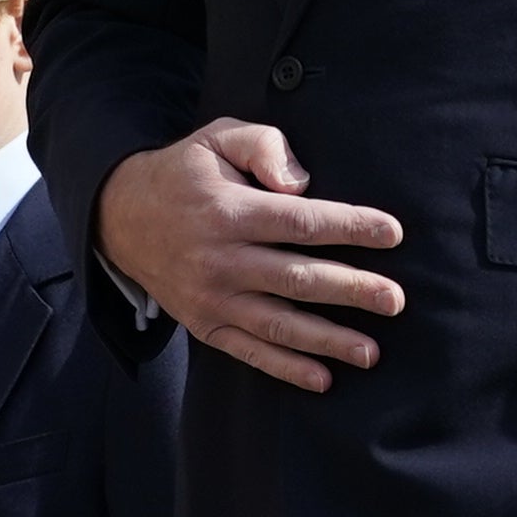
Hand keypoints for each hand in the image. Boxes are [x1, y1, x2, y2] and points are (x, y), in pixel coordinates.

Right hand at [93, 121, 404, 394]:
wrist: (120, 217)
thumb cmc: (186, 173)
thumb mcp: (218, 138)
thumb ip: (264, 147)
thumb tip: (302, 183)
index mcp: (229, 211)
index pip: (300, 222)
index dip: (349, 227)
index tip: (392, 233)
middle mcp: (221, 260)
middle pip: (297, 278)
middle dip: (351, 290)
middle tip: (395, 300)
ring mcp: (212, 298)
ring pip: (278, 323)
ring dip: (328, 340)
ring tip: (371, 352)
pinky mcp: (205, 325)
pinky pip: (250, 352)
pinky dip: (286, 368)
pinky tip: (323, 379)